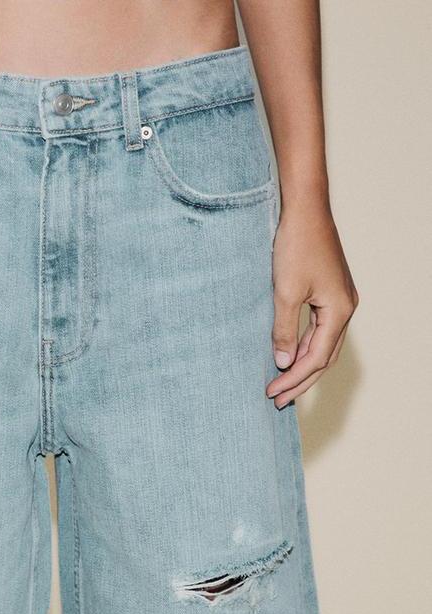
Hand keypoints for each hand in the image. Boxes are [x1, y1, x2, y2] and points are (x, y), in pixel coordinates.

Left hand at [266, 203, 357, 407]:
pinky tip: (288, 357)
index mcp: (339, 311)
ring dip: (302, 366)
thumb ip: (284, 330)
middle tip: (277, 401)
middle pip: (324, 358)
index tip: (271, 393)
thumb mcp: (285, 293)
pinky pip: (319, 330)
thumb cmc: (296, 246)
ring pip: (322, 345)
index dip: (293, 379)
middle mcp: (345, 309)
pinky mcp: (330, 293)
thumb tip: (283, 362)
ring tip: (281, 385)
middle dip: (300, 381)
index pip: (316, 358)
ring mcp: (340, 301)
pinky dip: (303, 347)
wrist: (305, 210)